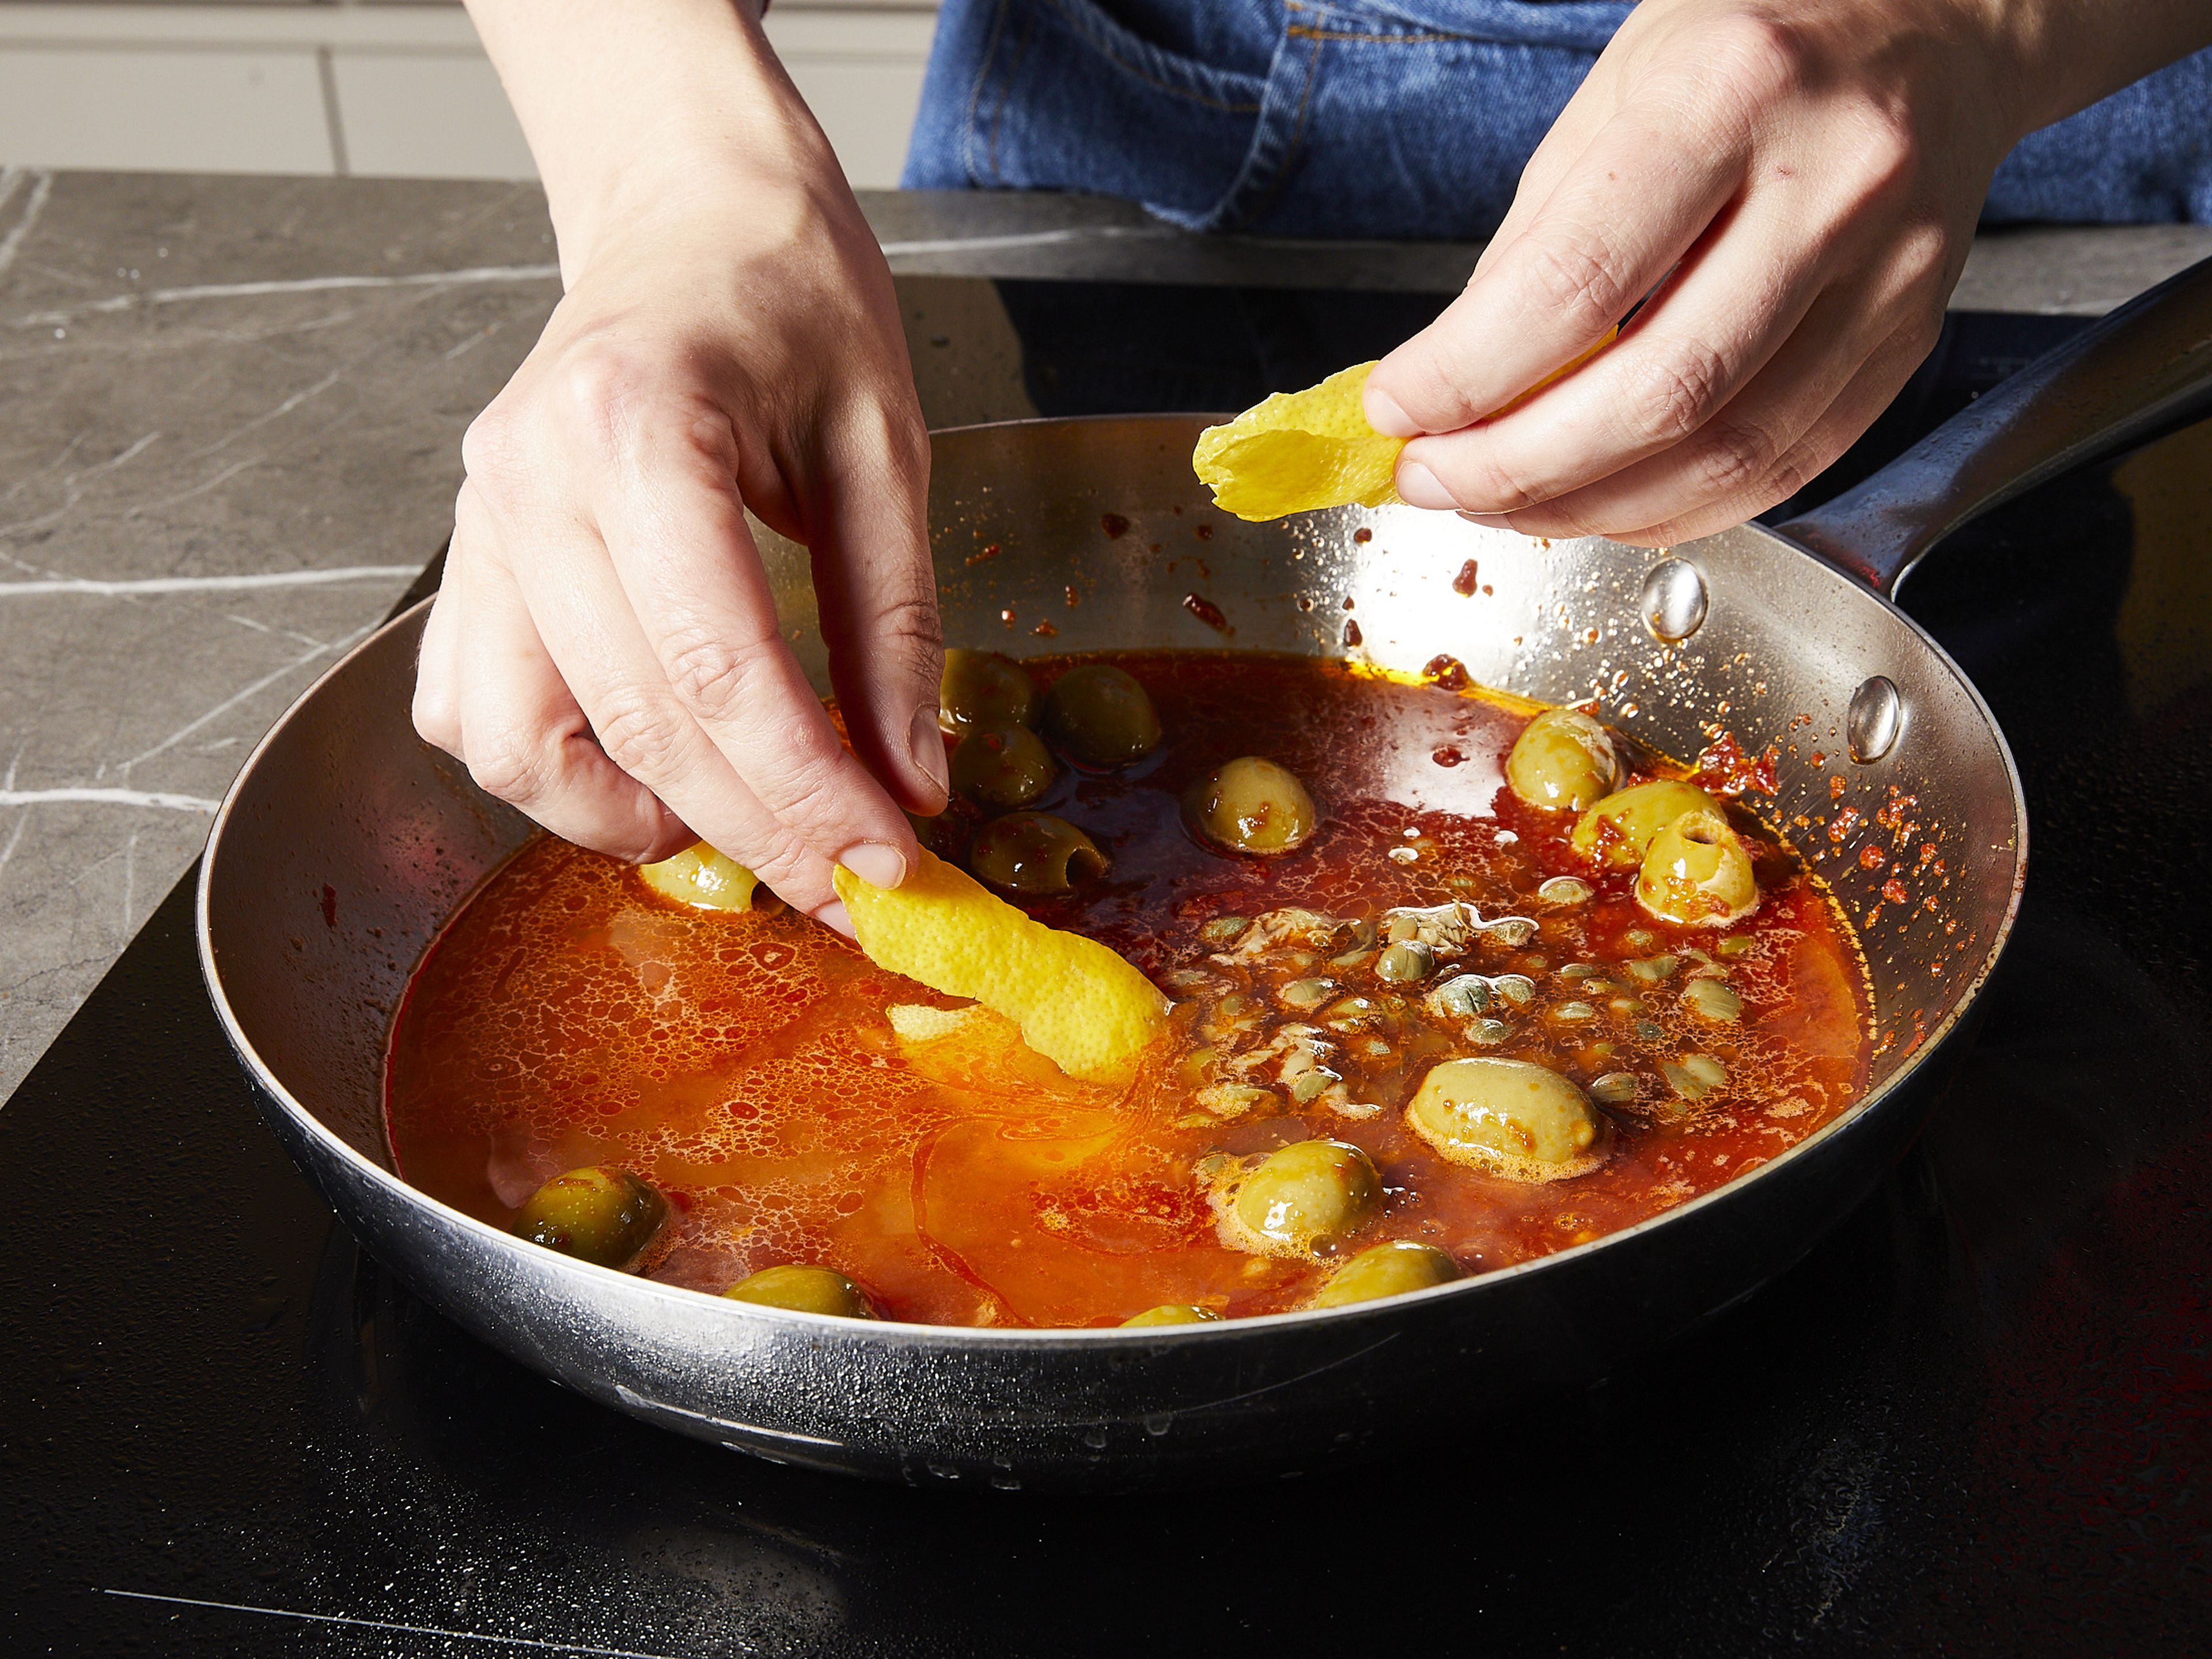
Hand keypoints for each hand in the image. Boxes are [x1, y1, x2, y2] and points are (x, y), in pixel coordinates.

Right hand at [415, 3, 945, 927]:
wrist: (691, 217)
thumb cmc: (793, 303)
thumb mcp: (885, 451)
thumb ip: (893, 627)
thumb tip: (910, 785)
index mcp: (633, 426)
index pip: (719, 666)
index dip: (808, 791)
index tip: (887, 867)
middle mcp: (527, 481)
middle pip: (636, 724)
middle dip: (758, 831)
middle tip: (853, 886)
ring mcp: (478, 522)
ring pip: (519, 742)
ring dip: (633, 817)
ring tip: (745, 818)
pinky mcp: (467, 555)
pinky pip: (472, 710)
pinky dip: (557, 769)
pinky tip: (652, 764)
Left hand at [1363, 0, 2030, 544]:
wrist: (1932, 22)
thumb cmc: (1753, 46)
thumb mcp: (1616, 94)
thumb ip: (1537, 247)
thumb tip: (1452, 386)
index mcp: (1733, 92)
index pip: (1577, 282)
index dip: (1468, 375)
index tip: (1397, 410)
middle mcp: (1830, 183)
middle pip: (1659, 393)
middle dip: (1519, 466)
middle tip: (1436, 480)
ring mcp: (1888, 270)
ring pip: (1726, 454)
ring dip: (1590, 507)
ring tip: (1502, 502)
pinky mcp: (1909, 338)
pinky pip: (1782, 469)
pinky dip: (1674, 508)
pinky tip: (1602, 502)